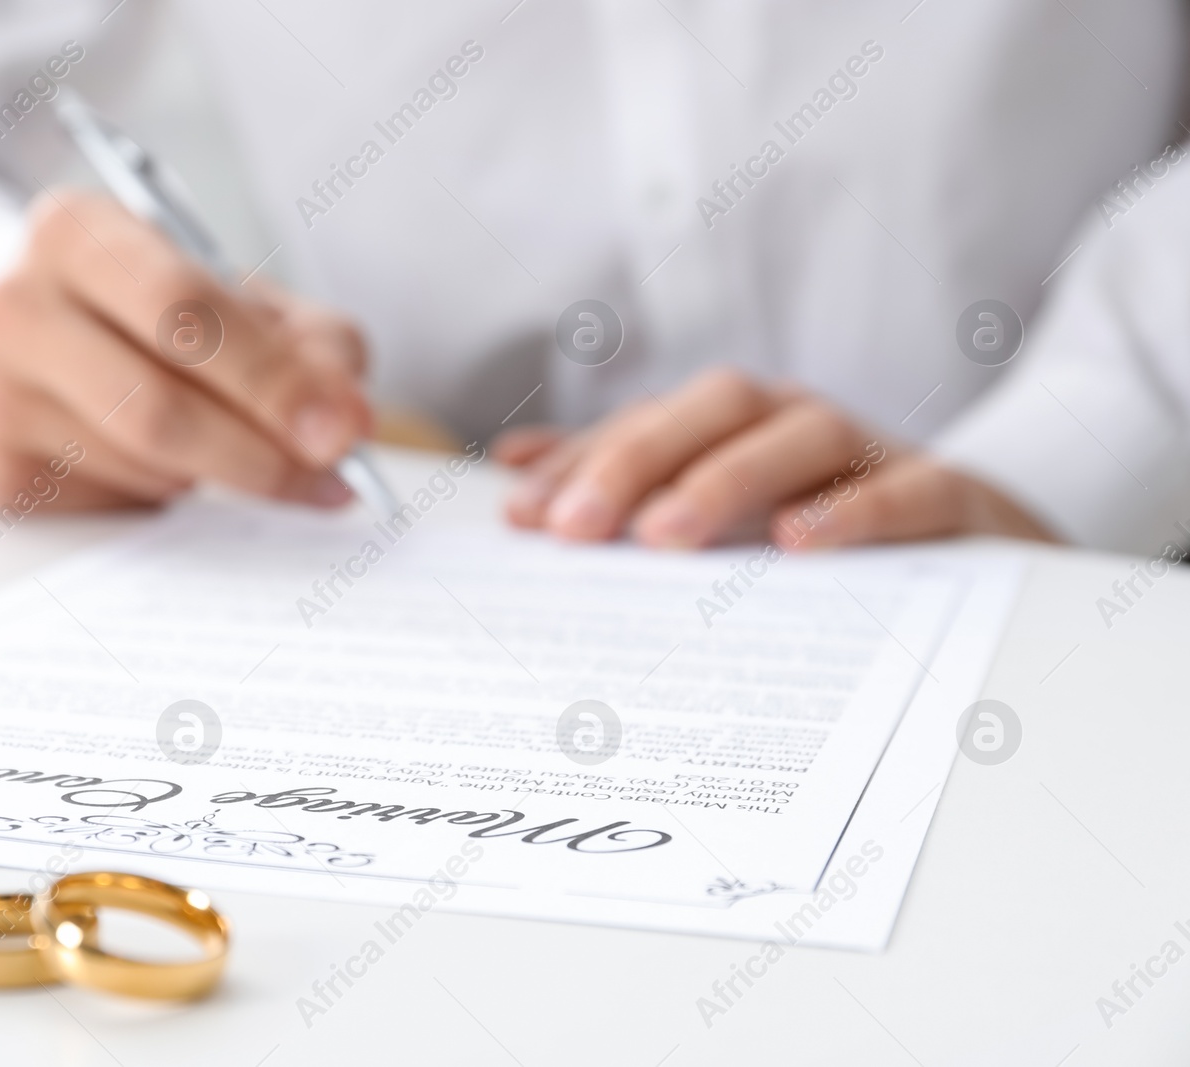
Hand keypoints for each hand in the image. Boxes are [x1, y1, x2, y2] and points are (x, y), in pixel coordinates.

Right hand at [0, 188, 371, 508]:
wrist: (46, 356)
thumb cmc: (156, 322)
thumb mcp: (242, 306)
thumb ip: (309, 345)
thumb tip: (345, 417)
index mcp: (78, 230)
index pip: (184, 308)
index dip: (274, 377)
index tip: (346, 430)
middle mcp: (14, 301)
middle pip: (159, 402)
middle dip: (263, 449)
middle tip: (334, 475)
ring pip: (147, 462)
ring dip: (219, 471)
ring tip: (232, 446)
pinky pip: (116, 501)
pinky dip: (169, 495)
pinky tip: (170, 467)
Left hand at [497, 369, 1055, 548]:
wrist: (975, 540)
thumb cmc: (821, 520)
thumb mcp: (718, 509)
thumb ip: (622, 484)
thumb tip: (514, 472)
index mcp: (740, 425)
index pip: (652, 425)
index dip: (583, 462)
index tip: (524, 518)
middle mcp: (799, 422)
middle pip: (717, 410)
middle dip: (638, 461)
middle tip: (577, 528)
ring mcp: (875, 452)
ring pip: (802, 437)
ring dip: (727, 479)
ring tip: (664, 535)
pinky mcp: (948, 497)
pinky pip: (906, 490)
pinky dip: (852, 508)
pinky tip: (797, 542)